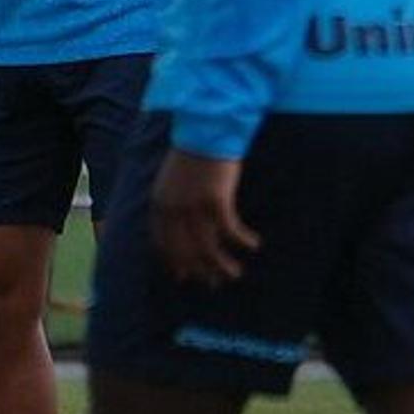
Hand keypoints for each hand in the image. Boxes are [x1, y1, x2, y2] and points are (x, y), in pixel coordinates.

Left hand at [151, 149, 260, 285]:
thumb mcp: (172, 178)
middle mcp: (173, 210)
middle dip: (199, 270)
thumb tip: (183, 218)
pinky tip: (253, 244)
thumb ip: (172, 200)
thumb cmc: (192, 151)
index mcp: (159, 205)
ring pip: (207, 247)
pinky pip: (230, 230)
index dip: (174, 262)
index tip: (184, 276)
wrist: (205, 129)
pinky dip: (242, 240)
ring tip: (235, 274)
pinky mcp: (216, 201)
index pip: (163, 244)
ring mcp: (194, 207)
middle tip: (214, 283)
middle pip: (186, 251)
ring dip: (221, 264)